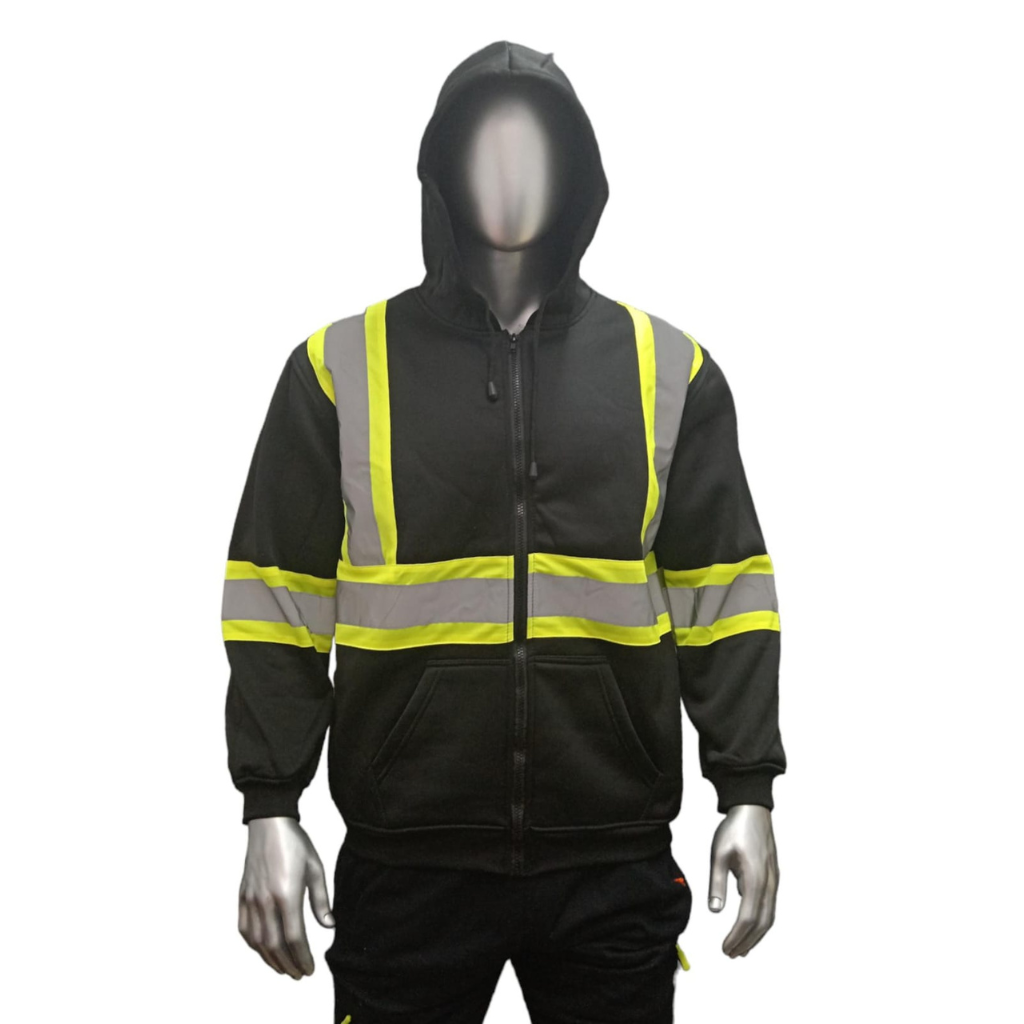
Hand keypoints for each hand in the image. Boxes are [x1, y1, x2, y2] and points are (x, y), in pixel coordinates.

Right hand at [238, 817, 334, 978]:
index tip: (310, 968)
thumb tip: (329, 926)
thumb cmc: (295, 844)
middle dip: (288, 964)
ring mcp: (251, 898)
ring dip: (270, 959)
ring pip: (257, 941)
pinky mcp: (242, 895)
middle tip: (299, 974)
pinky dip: (253, 944)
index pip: (294, 938)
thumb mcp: (315, 869)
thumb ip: (321, 900)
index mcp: (286, 894)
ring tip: (283, 968)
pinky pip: (244, 928)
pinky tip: (263, 949)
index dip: (302, 957)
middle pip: (275, 945)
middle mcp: (265, 900)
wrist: (269, 824)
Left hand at [708, 804, 778, 957]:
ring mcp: (774, 881)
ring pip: (769, 917)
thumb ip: (717, 883)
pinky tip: (749, 925)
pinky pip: (770, 906)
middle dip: (747, 942)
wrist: (753, 809)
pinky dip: (761, 922)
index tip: (725, 948)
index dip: (737, 936)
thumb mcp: (718, 854)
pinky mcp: (773, 877)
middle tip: (731, 954)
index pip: (748, 917)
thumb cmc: (734, 829)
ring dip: (756, 935)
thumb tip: (714, 910)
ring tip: (741, 948)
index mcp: (756, 879)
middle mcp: (770, 883)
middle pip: (762, 922)